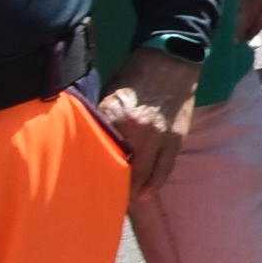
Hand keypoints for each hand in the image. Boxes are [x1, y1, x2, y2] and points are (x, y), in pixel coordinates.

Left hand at [96, 50, 198, 196]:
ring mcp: (161, 136)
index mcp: (115, 116)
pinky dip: (156, 182)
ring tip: (127, 201)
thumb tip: (84, 142)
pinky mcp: (177, 138)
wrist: (172, 61)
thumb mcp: (109, 95)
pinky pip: (166, 168)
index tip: (86, 188)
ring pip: (147, 174)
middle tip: (105, 201)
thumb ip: (101, 120)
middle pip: (125, 171)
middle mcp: (138, 130)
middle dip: (117, 188)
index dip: (94, 175)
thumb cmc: (133, 77)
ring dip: (137, 190)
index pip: (100, 154)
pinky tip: (148, 193)